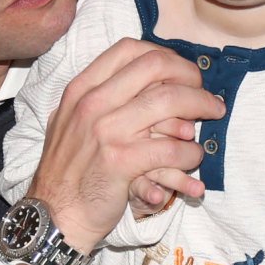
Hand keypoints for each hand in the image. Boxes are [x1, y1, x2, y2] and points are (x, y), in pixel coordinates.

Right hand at [27, 38, 219, 251]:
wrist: (53, 215)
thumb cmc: (68, 171)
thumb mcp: (71, 123)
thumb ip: (101, 99)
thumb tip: (147, 83)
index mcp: (82, 89)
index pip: (130, 50)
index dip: (165, 57)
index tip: (182, 73)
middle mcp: (92, 103)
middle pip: (156, 68)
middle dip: (191, 78)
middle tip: (205, 95)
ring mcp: (106, 131)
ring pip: (170, 102)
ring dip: (200, 108)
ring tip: (211, 120)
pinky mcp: (121, 162)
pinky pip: (172, 148)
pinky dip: (191, 152)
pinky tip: (193, 157)